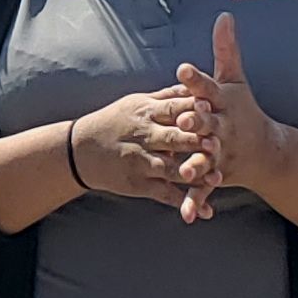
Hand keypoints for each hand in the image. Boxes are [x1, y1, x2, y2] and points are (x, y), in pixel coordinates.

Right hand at [67, 91, 207, 202]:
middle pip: (174, 138)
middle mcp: (144, 137)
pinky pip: (165, 195)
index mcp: (146, 113)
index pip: (173, 109)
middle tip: (218, 144)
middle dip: (196, 142)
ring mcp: (141, 162)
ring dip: (194, 173)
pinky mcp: (139, 184)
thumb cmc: (113, 122)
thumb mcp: (136, 103)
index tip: (212, 108)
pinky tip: (206, 211)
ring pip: (171, 168)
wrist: (79, 150)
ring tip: (217, 178)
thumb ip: (166, 97)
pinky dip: (185, 203)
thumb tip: (193, 85)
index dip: (192, 109)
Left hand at [168, 16, 293, 223]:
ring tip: (184, 171)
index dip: (197, 78)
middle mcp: (224, 127)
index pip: (208, 87)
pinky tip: (185, 215)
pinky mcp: (217, 174)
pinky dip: (195, 202)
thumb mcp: (236, 79)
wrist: (266, 151)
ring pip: (206, 158)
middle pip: (209, 124)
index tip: (183, 68)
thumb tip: (224, 14)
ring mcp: (222, 153)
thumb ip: (226, 50)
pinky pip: (205, 189)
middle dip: (198, 123)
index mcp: (224, 102)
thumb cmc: (243, 110)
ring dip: (197, 165)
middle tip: (185, 120)